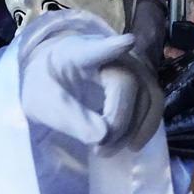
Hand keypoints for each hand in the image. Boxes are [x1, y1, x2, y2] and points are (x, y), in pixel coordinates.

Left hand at [21, 31, 161, 151]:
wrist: (51, 81)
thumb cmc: (45, 87)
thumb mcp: (42, 103)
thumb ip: (66, 117)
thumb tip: (102, 136)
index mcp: (76, 52)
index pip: (94, 49)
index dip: (111, 46)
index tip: (126, 42)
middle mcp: (108, 53)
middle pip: (128, 83)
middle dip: (118, 121)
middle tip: (98, 148)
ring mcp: (128, 65)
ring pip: (148, 95)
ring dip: (134, 128)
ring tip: (107, 151)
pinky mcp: (138, 81)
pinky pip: (152, 103)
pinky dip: (144, 126)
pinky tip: (130, 145)